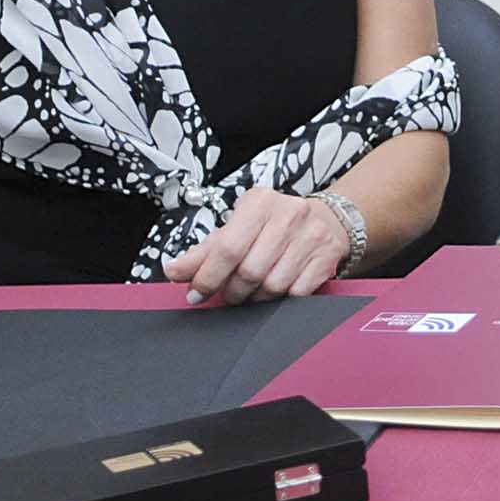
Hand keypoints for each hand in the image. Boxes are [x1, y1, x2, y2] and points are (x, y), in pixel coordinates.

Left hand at [164, 187, 347, 305]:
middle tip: (230, 292)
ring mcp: (311, 235)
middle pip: (250, 271)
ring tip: (254, 290)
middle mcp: (288, 214)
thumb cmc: (272, 225)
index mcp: (259, 202)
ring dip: (257, 297)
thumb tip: (173, 270)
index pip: (227, 248)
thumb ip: (203, 252)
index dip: (208, 277)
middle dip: (234, 290)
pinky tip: (277, 288)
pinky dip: (282, 299)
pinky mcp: (326, 256)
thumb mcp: (236, 229)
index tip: (196, 293)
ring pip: (273, 285)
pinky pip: (297, 292)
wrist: (323, 220)